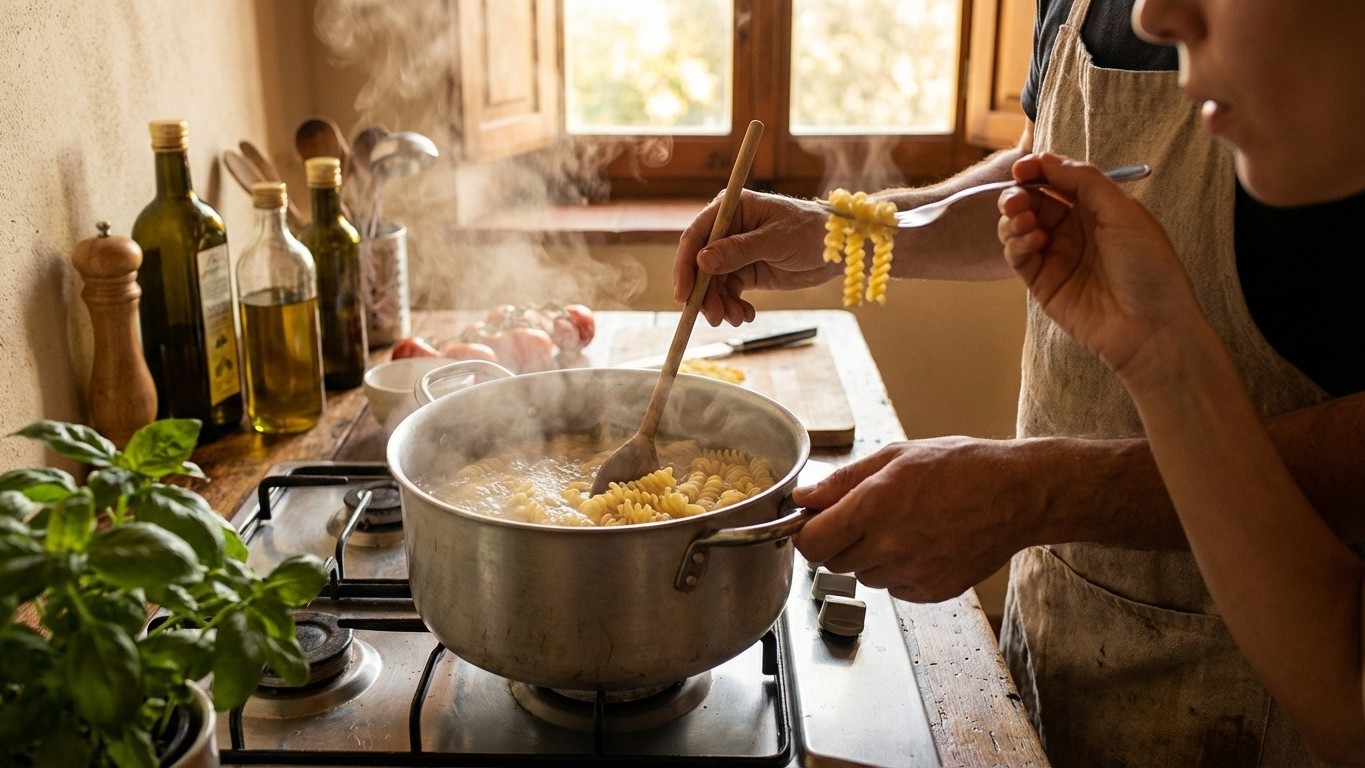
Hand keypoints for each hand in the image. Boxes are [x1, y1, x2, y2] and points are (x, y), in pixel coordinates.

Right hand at [674, 189, 841, 325]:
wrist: (837, 248)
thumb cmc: (811, 230)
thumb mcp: (776, 240)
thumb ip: (739, 250)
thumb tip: (702, 261)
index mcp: (730, 209)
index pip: (695, 237)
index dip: (685, 266)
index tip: (684, 295)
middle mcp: (727, 230)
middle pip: (700, 265)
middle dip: (705, 294)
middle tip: (714, 317)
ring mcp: (734, 252)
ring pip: (713, 283)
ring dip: (720, 304)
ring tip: (736, 319)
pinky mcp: (745, 271)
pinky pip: (729, 292)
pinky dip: (733, 306)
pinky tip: (745, 315)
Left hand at [792, 437, 1042, 601]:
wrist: (1017, 494)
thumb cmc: (960, 467)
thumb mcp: (894, 457)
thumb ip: (842, 482)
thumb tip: (804, 499)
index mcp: (873, 508)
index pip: (810, 543)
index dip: (806, 534)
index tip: (814, 524)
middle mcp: (890, 546)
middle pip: (832, 563)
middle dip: (838, 542)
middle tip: (865, 517)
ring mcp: (912, 573)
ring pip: (864, 576)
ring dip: (870, 557)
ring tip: (903, 526)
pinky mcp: (932, 592)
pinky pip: (894, 588)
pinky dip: (898, 571)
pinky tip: (922, 543)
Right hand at [997, 152, 1203, 377]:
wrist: (1151, 327)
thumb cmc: (1149, 268)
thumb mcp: (1123, 212)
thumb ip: (1084, 181)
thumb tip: (1046, 159)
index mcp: (1097, 209)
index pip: (1058, 180)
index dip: (1037, 170)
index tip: (1022, 167)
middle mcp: (1074, 230)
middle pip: (1033, 201)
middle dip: (1020, 194)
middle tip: (1016, 198)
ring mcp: (1056, 256)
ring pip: (1018, 226)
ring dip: (1014, 218)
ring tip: (1026, 222)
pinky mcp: (1042, 283)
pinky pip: (1017, 255)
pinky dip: (1016, 243)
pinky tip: (1033, 242)